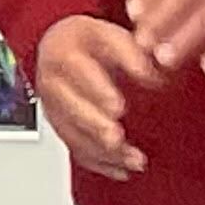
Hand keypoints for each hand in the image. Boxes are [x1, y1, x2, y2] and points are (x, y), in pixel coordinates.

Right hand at [33, 18, 153, 181]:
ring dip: (103, 150)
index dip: (97, 89)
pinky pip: (76, 149)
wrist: (62, 47)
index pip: (77, 69)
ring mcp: (53, 106)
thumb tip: (151, 75)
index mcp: (64, 49)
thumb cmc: (90, 42)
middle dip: (95, 125)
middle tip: (117, 138)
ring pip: (73, 133)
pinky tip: (123, 169)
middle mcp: (52, 79)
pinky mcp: (60, 127)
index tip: (119, 107)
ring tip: (134, 160)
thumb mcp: (112, 35)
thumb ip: (133, 54)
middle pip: (70, 106)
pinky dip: (100, 163)